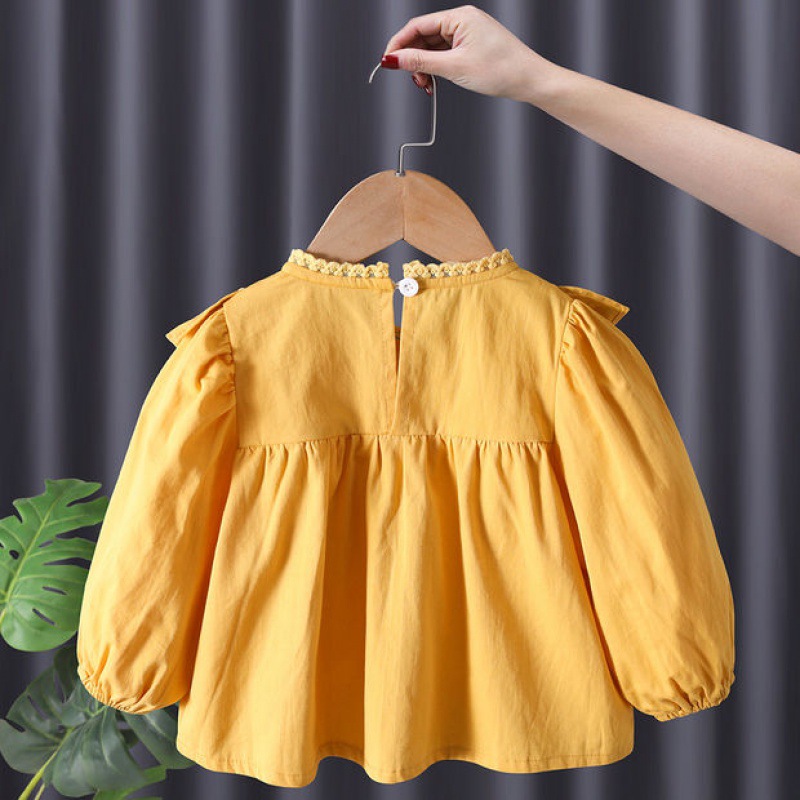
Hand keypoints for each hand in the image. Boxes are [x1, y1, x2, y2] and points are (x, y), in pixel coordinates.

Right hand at [380, 4, 555, 103]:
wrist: (529, 80)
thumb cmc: (502, 70)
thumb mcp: (454, 67)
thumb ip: (420, 63)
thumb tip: (394, 59)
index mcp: (459, 17)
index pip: (417, 26)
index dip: (398, 45)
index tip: (387, 62)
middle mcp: (462, 21)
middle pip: (423, 38)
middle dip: (413, 61)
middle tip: (412, 80)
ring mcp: (467, 33)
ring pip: (433, 49)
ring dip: (425, 68)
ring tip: (426, 85)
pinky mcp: (471, 46)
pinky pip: (445, 54)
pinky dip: (437, 68)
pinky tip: (436, 82)